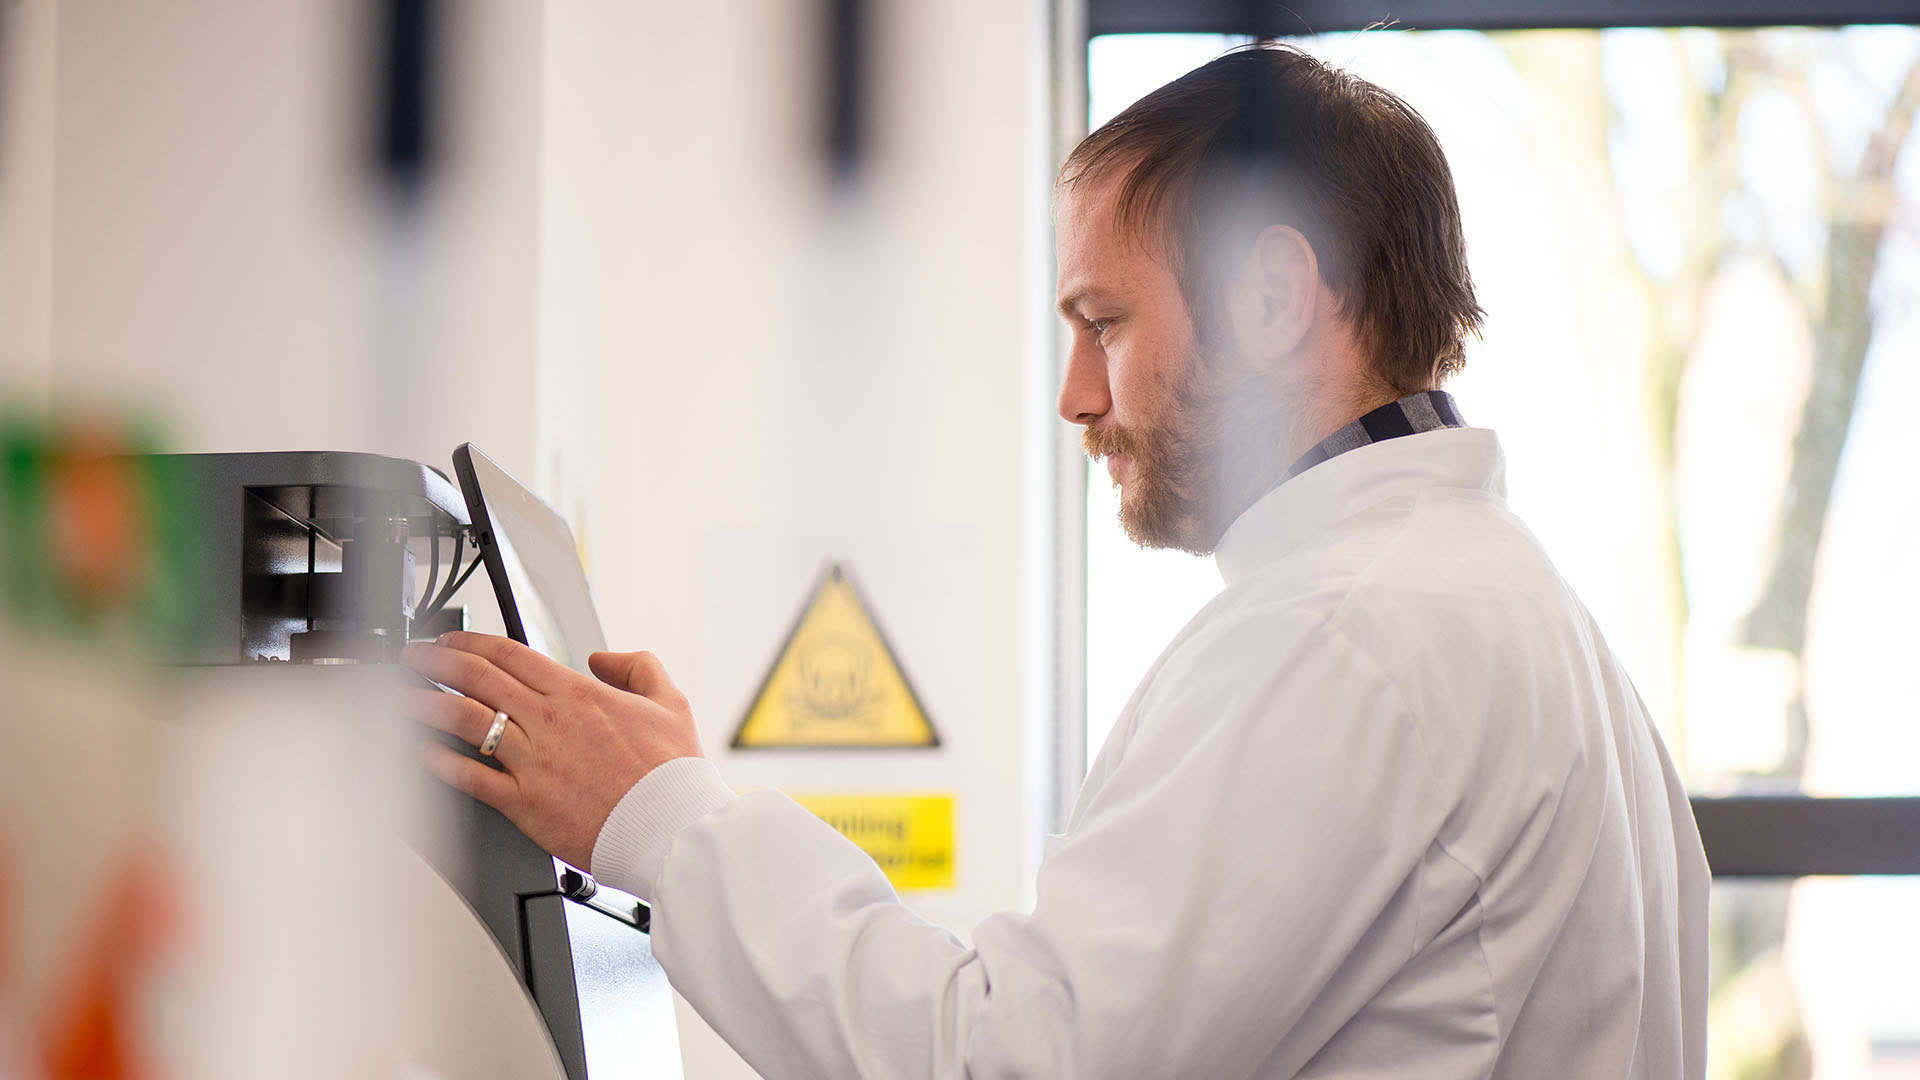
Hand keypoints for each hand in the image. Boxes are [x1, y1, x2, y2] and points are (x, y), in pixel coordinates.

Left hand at [399, 632, 703, 869]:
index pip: (509, 653)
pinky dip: (441, 763)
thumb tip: (604, 657)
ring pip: (464, 721)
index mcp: (578, 693)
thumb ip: (637, 666)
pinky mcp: (525, 804)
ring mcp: (533, 762)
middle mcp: (549, 722)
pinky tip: (422, 752)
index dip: (471, 641)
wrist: (670, 827)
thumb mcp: (670, 701)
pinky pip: (472, 777)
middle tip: (413, 657)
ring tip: (401, 697)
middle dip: (435, 661)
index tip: (451, 640)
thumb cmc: (671, 772)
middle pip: (476, 678)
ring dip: (425, 704)